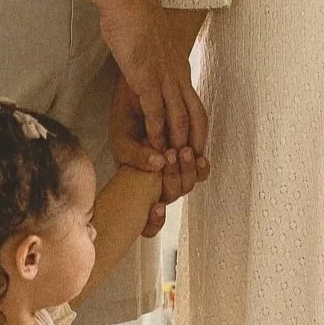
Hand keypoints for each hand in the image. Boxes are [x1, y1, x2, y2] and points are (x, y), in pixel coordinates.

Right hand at [100, 0, 208, 173]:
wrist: (129, 0)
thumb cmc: (137, 19)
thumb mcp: (155, 45)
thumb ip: (158, 61)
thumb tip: (155, 68)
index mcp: (180, 70)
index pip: (197, 107)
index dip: (199, 132)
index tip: (196, 152)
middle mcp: (178, 76)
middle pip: (194, 118)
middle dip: (193, 145)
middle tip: (189, 168)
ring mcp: (163, 77)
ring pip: (178, 118)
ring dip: (176, 144)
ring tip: (173, 164)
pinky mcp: (146, 77)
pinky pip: (155, 109)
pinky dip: (157, 130)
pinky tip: (154, 146)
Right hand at [111, 76, 208, 234]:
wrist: (142, 101)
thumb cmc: (128, 123)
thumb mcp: (123, 140)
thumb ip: (134, 155)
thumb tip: (158, 162)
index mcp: (137, 190)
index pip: (148, 223)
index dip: (154, 223)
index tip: (156, 207)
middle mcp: (156, 188)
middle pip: (171, 197)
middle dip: (172, 180)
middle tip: (168, 157)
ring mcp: (174, 176)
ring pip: (186, 186)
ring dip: (186, 171)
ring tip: (180, 151)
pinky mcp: (189, 163)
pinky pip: (200, 173)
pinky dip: (200, 167)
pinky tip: (197, 156)